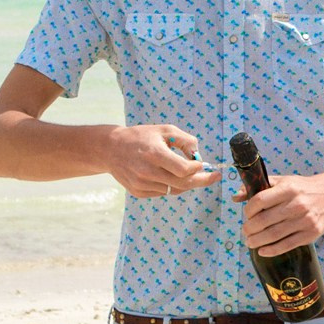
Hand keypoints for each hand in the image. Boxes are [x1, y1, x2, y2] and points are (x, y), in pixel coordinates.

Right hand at [102, 124, 221, 197]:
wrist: (111, 149)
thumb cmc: (141, 137)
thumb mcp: (164, 130)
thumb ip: (185, 140)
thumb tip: (198, 157)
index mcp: (154, 154)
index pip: (184, 170)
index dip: (197, 169)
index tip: (203, 165)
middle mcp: (147, 171)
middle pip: (183, 184)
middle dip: (201, 181)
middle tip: (213, 177)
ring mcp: (141, 184)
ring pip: (174, 190)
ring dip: (185, 182)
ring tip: (187, 172)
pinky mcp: (138, 192)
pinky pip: (162, 192)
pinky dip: (170, 185)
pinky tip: (166, 175)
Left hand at [241, 176, 323, 255]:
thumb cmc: (303, 188)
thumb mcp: (283, 181)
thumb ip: (260, 187)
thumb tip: (236, 196)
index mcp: (288, 189)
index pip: (259, 201)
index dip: (248, 210)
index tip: (247, 215)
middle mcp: (296, 204)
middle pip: (264, 220)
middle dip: (249, 229)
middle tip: (245, 232)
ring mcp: (305, 220)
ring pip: (274, 235)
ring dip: (257, 241)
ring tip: (250, 242)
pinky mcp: (311, 233)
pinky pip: (287, 245)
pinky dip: (272, 250)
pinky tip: (263, 251)